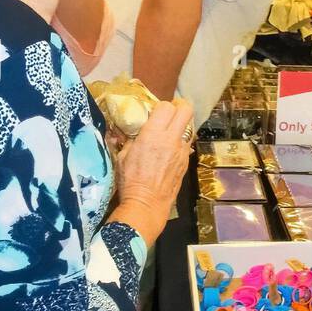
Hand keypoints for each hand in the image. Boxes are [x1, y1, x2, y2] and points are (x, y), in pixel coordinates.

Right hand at [114, 100, 193, 238]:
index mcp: (153, 134)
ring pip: (190, 127)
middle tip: (171, 112)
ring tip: (170, 132)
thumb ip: (129, 139)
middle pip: (187, 110)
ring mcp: (182, 151)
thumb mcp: (121, 156)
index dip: (162, 106)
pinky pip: (187, 144)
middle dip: (180, 106)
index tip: (155, 112)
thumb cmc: (129, 180)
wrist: (147, 204)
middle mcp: (171, 139)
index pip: (166, 106)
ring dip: (181, 125)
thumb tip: (128, 131)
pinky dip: (180, 142)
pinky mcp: (186, 162)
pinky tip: (170, 150)